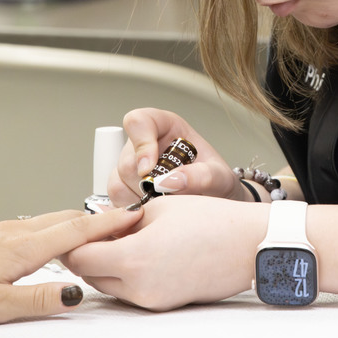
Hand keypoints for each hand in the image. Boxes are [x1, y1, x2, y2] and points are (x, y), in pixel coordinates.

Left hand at [0, 208, 140, 325]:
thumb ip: (38, 298)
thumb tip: (75, 293)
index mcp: (22, 247)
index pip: (77, 230)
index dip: (108, 223)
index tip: (133, 216)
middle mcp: (16, 231)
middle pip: (69, 218)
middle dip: (101, 217)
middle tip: (127, 219)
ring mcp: (4, 230)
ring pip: (53, 219)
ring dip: (81, 220)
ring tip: (101, 225)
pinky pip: (38, 223)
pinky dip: (60, 225)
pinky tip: (58, 235)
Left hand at [61, 195, 268, 309]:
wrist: (250, 245)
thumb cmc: (213, 221)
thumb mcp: (159, 208)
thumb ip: (121, 221)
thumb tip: (101, 224)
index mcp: (134, 258)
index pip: (81, 258)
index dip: (74, 242)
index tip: (77, 228)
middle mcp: (139, 288)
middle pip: (90, 276)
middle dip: (89, 254)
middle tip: (99, 231)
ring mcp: (152, 301)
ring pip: (110, 286)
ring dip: (108, 265)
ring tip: (125, 238)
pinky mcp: (164, 305)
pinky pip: (131, 292)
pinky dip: (128, 274)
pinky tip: (145, 251)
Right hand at [110, 108, 248, 206]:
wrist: (216, 203)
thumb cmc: (217, 183)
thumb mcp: (220, 177)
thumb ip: (203, 176)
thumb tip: (171, 182)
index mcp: (165, 127)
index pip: (138, 121)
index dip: (141, 143)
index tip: (149, 168)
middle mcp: (143, 145)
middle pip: (127, 160)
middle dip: (147, 184)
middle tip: (170, 197)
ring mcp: (130, 168)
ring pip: (117, 184)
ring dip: (140, 201)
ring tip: (167, 207)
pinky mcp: (123, 191)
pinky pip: (116, 203)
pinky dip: (133, 214)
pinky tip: (154, 215)